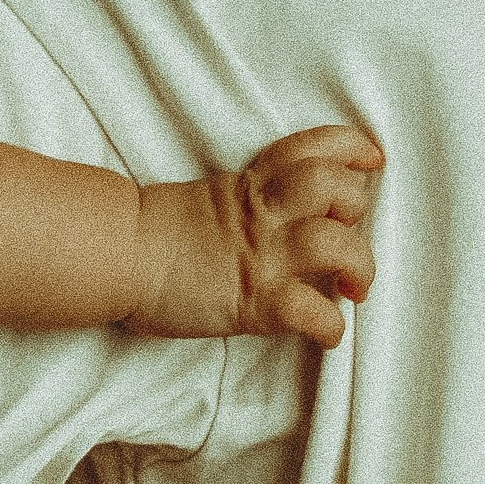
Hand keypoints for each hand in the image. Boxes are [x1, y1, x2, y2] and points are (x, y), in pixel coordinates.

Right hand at [127, 125, 382, 343]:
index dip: (350, 148)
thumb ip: (247, 204)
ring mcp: (261, 257)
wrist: (114, 256)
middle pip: (334, 186)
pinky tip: (328, 336)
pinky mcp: (253, 301)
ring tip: (354, 288)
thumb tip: (280, 222)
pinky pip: (311, 312)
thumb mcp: (206, 201)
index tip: (370, 159)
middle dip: (356, 209)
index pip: (312, 147)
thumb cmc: (152, 236)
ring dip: (360, 266)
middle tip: (350, 234)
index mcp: (251, 186)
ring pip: (336, 243)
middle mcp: (263, 215)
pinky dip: (331, 327)